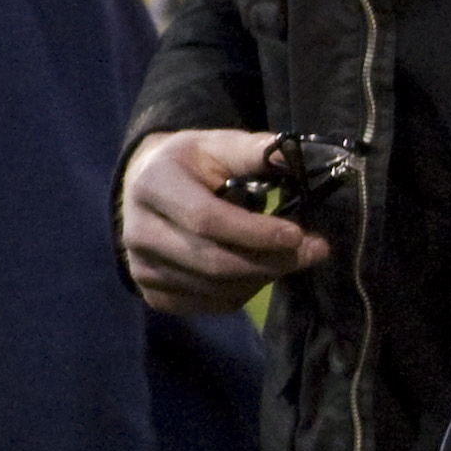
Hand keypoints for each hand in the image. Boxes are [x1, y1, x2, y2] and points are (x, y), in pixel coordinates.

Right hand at [120, 129, 329, 313]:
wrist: (146, 188)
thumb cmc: (191, 165)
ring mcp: (141, 268)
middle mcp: (137, 232)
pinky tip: (259, 271)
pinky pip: (209, 305)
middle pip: (212, 261)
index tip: (298, 234)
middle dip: (270, 261)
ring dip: (262, 277)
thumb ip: (254, 150)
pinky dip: (243, 292)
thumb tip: (293, 156)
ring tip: (291, 258)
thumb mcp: (218, 145)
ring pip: (214, 288)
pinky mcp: (151, 293)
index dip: (255, 232)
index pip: (206, 220)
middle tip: (313, 252)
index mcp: (153, 186)